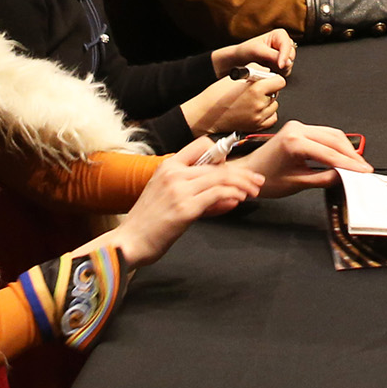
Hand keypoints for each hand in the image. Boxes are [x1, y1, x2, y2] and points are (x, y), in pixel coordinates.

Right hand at [106, 138, 264, 266]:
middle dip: (242, 173)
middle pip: (217, 165)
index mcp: (167, 166)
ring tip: (254, 190)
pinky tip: (240, 199)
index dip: (221, 154)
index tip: (233, 169)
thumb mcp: (166, 198)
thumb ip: (196, 194)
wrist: (128, 242)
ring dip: (243, 183)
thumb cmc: (147, 223)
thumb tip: (229, 195)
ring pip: (221, 177)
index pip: (200, 145)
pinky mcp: (185, 208)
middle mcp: (173, 173)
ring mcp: (179, 190)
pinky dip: (233, 194)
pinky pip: (217, 194)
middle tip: (258, 181)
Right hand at [182, 72, 281, 134]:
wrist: (207, 115)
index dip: (273, 79)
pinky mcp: (256, 126)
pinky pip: (272, 118)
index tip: (268, 79)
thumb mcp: (236, 76)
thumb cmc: (217, 95)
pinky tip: (256, 109)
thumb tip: (267, 71)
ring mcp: (258, 117)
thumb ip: (255, 71)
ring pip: (274, 105)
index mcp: (255, 89)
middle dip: (269, 90)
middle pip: (277, 93)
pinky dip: (267, 113)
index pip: (280, 81)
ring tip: (253, 100)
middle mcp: (259, 104)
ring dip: (267, 102)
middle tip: (257, 89)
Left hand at [213, 30, 296, 75]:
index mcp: (279, 35)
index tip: (280, 65)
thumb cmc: (245, 51)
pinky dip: (278, 72)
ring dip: (280, 68)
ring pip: (289, 64)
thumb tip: (286, 62)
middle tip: (270, 64)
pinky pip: (286, 70)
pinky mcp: (281, 63)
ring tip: (267, 65)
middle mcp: (283, 43)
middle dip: (282, 63)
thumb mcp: (257, 51)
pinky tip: (269, 69)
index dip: (285, 56)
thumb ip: (273, 55)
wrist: (239, 59)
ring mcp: (282, 54)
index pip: (288, 46)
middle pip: (291, 56)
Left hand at [241, 121, 371, 197]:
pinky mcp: (298, 129)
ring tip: (357, 163)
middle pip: (334, 139)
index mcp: (294, 142)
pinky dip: (336, 144)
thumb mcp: (297, 183)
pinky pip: (323, 134)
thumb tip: (343, 176)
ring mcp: (298, 127)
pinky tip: (343, 155)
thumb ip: (323, 179)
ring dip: (346, 148)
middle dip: (351, 154)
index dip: (349, 164)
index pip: (330, 153)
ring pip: (331, 134)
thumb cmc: (265, 178)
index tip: (363, 171)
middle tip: (364, 168)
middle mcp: (297, 129)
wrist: (247, 172)